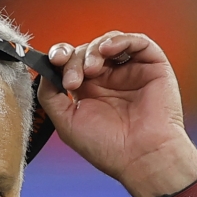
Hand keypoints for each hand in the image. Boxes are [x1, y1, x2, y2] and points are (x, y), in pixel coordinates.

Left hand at [38, 32, 196, 196]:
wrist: (141, 157)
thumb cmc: (107, 147)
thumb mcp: (66, 122)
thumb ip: (50, 96)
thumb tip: (43, 72)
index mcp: (89, 92)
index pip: (70, 63)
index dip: (60, 57)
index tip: (53, 61)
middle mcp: (109, 80)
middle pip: (85, 51)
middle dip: (74, 61)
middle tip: (73, 82)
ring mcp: (130, 72)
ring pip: (107, 44)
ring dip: (93, 51)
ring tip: (91, 71)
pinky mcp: (152, 66)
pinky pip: (137, 41)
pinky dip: (119, 39)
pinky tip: (107, 50)